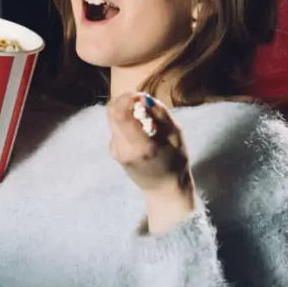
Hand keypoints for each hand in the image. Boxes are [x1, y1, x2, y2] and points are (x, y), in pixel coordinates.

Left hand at [107, 92, 194, 232]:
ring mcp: (115, 151)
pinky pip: (115, 128)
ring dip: (126, 111)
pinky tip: (140, 130)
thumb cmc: (176, 162)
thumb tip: (144, 97)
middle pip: (111, 112)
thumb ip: (160, 114)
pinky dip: (126, 122)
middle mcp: (122, 149)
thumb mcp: (176, 135)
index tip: (141, 96)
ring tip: (144, 118)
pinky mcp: (113, 151)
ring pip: (112, 118)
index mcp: (140, 145)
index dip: (128, 97)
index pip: (120, 113)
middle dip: (125, 100)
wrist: (164, 190)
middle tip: (141, 101)